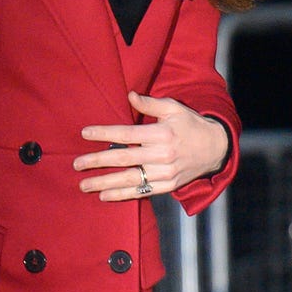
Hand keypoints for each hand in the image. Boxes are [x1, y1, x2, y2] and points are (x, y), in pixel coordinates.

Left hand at [73, 91, 229, 200]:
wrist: (215, 149)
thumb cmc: (190, 125)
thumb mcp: (174, 108)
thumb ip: (150, 103)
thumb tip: (129, 96)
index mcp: (161, 134)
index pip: (127, 133)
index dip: (104, 133)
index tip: (85, 134)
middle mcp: (162, 155)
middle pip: (124, 158)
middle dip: (98, 161)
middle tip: (76, 164)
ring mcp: (164, 173)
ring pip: (129, 179)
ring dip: (104, 183)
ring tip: (84, 185)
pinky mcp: (167, 186)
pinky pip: (141, 192)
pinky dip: (122, 195)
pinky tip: (104, 196)